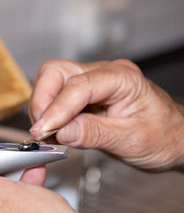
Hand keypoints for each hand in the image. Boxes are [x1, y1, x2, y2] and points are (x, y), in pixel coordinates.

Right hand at [29, 59, 183, 170]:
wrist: (173, 139)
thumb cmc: (163, 136)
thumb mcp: (131, 140)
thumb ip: (93, 133)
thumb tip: (60, 132)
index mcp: (121, 77)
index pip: (77, 86)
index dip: (56, 109)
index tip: (43, 130)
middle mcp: (103, 73)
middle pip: (56, 72)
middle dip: (42, 101)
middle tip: (41, 129)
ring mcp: (91, 82)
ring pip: (50, 82)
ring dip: (43, 107)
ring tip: (49, 132)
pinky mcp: (83, 95)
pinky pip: (55, 96)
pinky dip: (48, 113)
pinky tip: (55, 130)